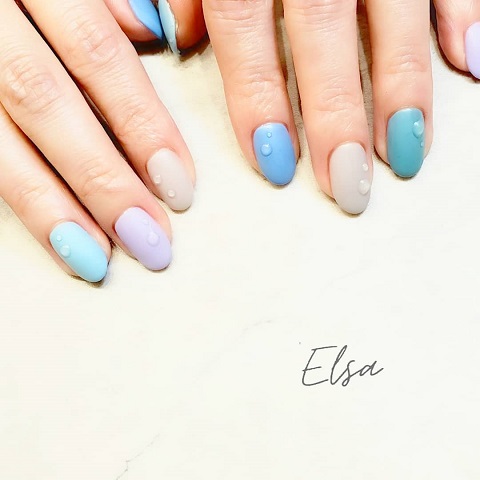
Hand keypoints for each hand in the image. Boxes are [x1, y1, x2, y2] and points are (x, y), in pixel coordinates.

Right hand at [0, 0, 204, 281]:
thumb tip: (149, 29)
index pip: (97, 54)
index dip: (141, 124)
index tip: (178, 186)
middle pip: (44, 100)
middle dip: (100, 177)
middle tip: (148, 239)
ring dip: (49, 205)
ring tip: (93, 259)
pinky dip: (14, 196)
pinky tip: (51, 234)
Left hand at [202, 0, 477, 213]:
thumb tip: (168, 33)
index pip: (243, 25)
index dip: (257, 98)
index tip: (274, 163)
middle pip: (324, 30)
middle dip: (338, 114)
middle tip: (348, 184)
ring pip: (395, 10)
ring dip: (403, 86)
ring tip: (407, 155)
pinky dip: (467, 11)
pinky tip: (472, 64)